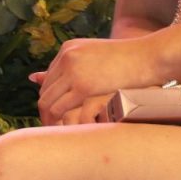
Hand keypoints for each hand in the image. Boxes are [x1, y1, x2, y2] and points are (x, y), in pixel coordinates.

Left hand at [30, 36, 160, 125]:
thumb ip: (71, 66)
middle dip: (47, 110)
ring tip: (59, 131)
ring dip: (49, 118)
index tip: (56, 112)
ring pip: (47, 101)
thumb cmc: (126, 60)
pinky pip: (59, 108)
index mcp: (68, 48)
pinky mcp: (83, 86)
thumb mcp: (95, 58)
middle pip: (45, 90)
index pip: (48, 78)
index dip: (52, 97)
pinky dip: (58, 121)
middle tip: (54, 126)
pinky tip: (66, 130)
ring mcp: (74, 71)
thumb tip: (33, 77)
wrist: (146, 57)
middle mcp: (67, 57)